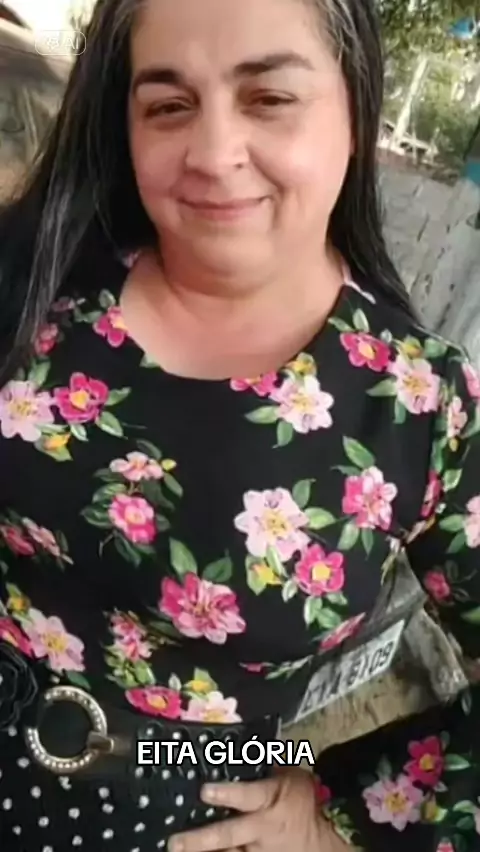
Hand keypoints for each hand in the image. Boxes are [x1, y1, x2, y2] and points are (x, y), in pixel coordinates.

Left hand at [167, 767, 346, 851]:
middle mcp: (262, 829)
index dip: (226, 794)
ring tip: (178, 851)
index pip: (247, 796)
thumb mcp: (291, 777)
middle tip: (175, 841)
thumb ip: (266, 766)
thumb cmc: (302, 802)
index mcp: (271, 800)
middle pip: (229, 834)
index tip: (204, 791)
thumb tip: (241, 745)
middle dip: (201, 839)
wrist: (321, 841)